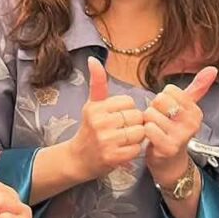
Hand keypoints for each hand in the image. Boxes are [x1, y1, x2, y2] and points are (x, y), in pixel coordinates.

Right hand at [64, 56, 144, 181]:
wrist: (79, 158)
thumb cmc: (89, 128)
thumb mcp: (91, 104)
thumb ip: (97, 82)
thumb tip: (92, 58)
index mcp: (96, 108)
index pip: (129, 102)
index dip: (127, 110)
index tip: (118, 116)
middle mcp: (100, 123)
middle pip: (136, 116)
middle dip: (134, 123)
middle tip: (122, 129)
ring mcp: (106, 141)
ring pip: (139, 132)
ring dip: (136, 137)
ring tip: (124, 139)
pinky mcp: (113, 157)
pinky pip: (137, 149)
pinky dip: (134, 150)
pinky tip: (123, 150)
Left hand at [143, 66, 217, 187]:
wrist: (170, 162)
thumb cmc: (174, 131)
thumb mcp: (187, 108)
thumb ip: (198, 87)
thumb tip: (212, 68)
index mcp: (195, 110)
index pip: (169, 90)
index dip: (162, 100)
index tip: (168, 112)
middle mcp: (192, 122)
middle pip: (159, 100)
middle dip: (154, 109)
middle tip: (160, 122)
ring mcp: (181, 136)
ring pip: (151, 113)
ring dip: (148, 122)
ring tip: (156, 131)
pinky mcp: (169, 147)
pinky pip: (148, 128)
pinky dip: (145, 132)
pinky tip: (152, 139)